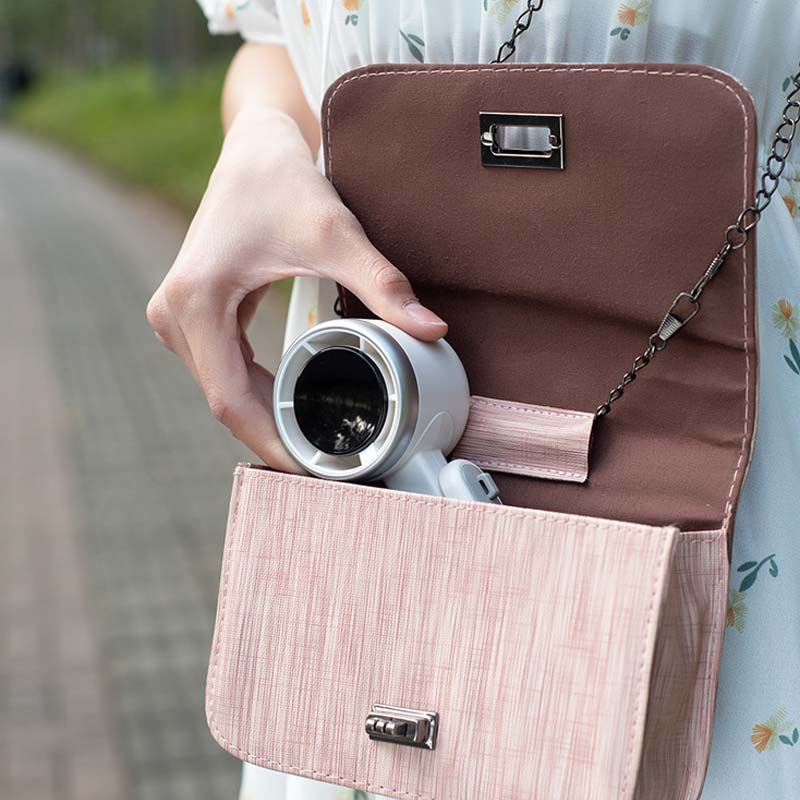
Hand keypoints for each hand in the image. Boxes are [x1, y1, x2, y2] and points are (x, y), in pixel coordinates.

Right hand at [146, 106, 446, 471]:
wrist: (255, 147)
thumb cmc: (284, 182)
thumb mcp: (334, 234)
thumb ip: (383, 284)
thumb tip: (430, 329)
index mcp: (195, 304)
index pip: (233, 402)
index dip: (274, 444)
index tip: (315, 471)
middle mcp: (174, 317)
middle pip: (228, 403)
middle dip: (277, 438)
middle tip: (330, 466)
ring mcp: (179, 318)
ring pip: (226, 391)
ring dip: (269, 420)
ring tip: (318, 446)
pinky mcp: (195, 315)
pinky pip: (227, 372)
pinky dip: (262, 394)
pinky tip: (296, 408)